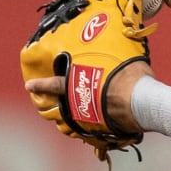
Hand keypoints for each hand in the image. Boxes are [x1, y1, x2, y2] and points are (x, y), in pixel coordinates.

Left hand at [24, 60, 153, 133]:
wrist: (140, 102)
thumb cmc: (131, 78)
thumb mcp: (124, 60)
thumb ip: (117, 58)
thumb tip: (126, 35)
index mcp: (80, 84)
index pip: (54, 84)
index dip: (41, 85)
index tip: (29, 85)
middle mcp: (78, 104)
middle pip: (57, 110)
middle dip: (50, 110)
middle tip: (46, 109)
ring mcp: (86, 121)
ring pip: (69, 125)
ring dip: (68, 123)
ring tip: (69, 122)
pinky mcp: (98, 133)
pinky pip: (87, 134)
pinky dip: (87, 132)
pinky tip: (92, 129)